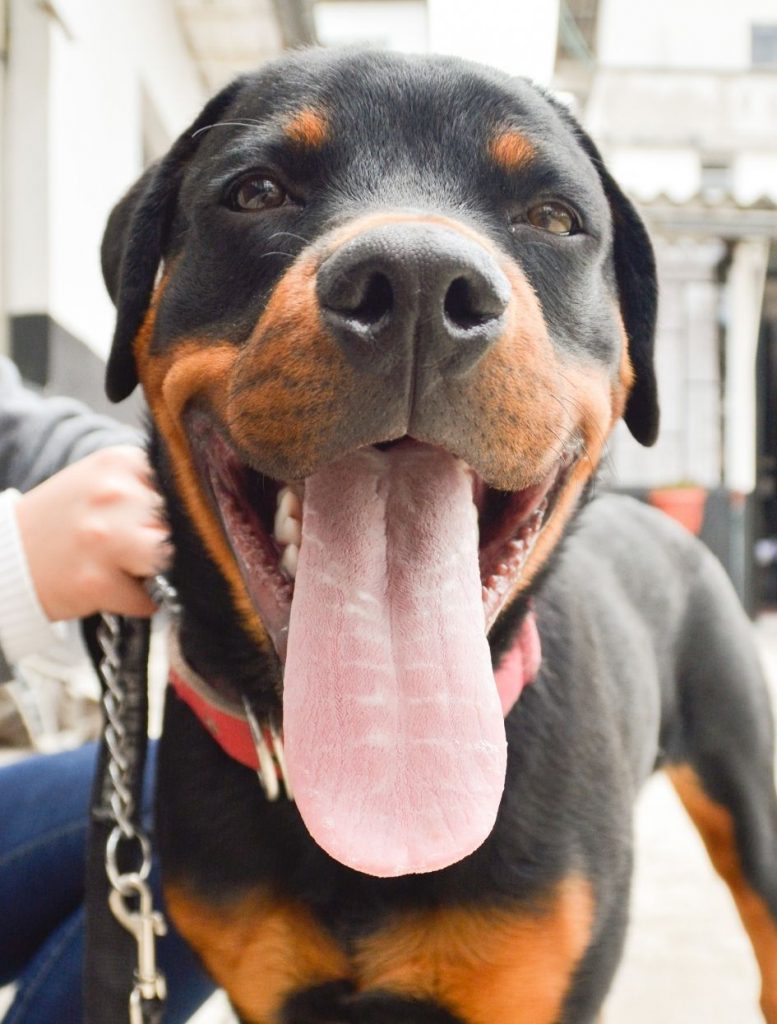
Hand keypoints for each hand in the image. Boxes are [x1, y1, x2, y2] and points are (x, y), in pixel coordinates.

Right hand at [15, 446, 170, 619]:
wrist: (7, 559)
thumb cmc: (64, 522)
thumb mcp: (102, 481)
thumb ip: (149, 484)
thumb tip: (209, 504)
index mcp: (119, 463)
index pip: (185, 484)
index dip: (185, 507)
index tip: (174, 520)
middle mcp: (114, 494)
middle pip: (182, 523)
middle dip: (170, 541)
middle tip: (141, 546)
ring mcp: (106, 538)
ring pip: (170, 558)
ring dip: (158, 570)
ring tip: (131, 566)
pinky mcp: (98, 582)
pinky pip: (147, 599)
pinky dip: (136, 601)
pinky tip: (111, 587)